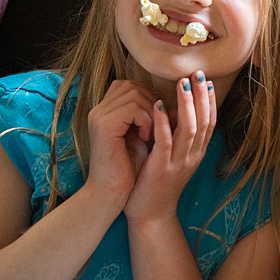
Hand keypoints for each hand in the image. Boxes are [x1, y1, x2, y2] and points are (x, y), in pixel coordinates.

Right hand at [87, 80, 159, 201]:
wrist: (112, 194)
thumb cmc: (130, 168)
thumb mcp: (143, 135)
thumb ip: (151, 115)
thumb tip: (179, 97)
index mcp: (106, 111)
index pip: (131, 85)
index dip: (149, 98)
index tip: (158, 120)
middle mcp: (99, 110)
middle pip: (133, 86)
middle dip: (152, 103)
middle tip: (156, 128)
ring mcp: (99, 116)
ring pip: (135, 94)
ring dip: (150, 113)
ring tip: (150, 134)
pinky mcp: (104, 126)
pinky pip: (133, 108)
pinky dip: (145, 121)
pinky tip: (145, 138)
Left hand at [123, 72, 217, 221]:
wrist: (149, 214)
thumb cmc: (157, 183)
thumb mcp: (174, 158)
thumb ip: (178, 137)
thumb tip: (177, 110)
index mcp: (196, 153)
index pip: (210, 122)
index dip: (210, 100)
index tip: (207, 80)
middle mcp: (192, 156)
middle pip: (204, 121)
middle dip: (202, 95)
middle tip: (198, 73)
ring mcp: (179, 163)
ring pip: (189, 128)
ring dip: (187, 103)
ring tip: (182, 83)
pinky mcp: (161, 168)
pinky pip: (165, 142)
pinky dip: (164, 122)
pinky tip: (158, 106)